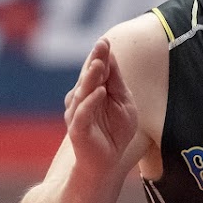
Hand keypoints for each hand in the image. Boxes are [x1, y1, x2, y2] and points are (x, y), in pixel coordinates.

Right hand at [64, 36, 138, 179]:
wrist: (106, 162)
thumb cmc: (115, 133)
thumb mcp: (124, 105)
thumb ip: (117, 84)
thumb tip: (111, 58)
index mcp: (93, 90)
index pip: (98, 69)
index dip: (101, 55)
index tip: (106, 40)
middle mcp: (82, 98)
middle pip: (89, 76)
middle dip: (95, 60)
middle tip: (101, 44)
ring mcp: (78, 113)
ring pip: (84, 92)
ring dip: (91, 77)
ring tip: (99, 63)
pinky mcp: (78, 129)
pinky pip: (83, 113)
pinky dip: (90, 102)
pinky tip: (100, 92)